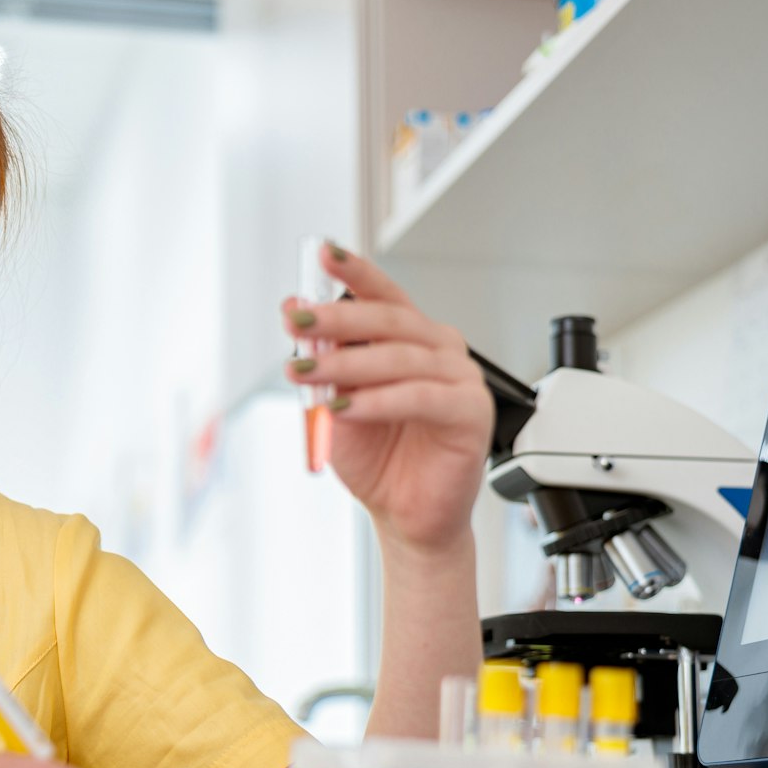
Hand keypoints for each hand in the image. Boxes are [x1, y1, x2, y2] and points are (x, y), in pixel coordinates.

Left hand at [283, 242, 494, 552]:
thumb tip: (296, 314)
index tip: (321, 254)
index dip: (354, 271)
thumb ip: (323, 361)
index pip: (382, 295)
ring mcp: (460, 380)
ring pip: (400, 358)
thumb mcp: (336, 402)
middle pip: (388, 321)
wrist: (403, 514)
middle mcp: (439, 351)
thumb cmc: (379, 459)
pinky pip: (419, 398)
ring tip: (307, 374)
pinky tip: (347, 407)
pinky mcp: (471, 413)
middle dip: (336, 319)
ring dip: (346, 364)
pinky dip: (377, 401)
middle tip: (297, 322)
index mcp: (412, 339)